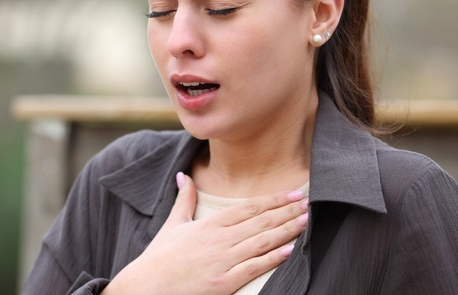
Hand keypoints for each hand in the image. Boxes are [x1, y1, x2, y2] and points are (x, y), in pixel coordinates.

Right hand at [103, 172, 308, 294]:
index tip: (293, 192)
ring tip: (306, 221)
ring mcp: (223, 261)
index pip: (248, 208)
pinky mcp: (224, 282)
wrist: (147, 285)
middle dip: (287, 211)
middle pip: (260, 222)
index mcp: (209, 224)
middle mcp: (219, 239)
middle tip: (309, 202)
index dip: (273, 200)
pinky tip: (289, 250)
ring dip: (286, 231)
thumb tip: (182, 175)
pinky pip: (254, 268)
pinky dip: (273, 259)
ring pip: (262, 242)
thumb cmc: (160, 256)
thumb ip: (184, 199)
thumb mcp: (173, 223)